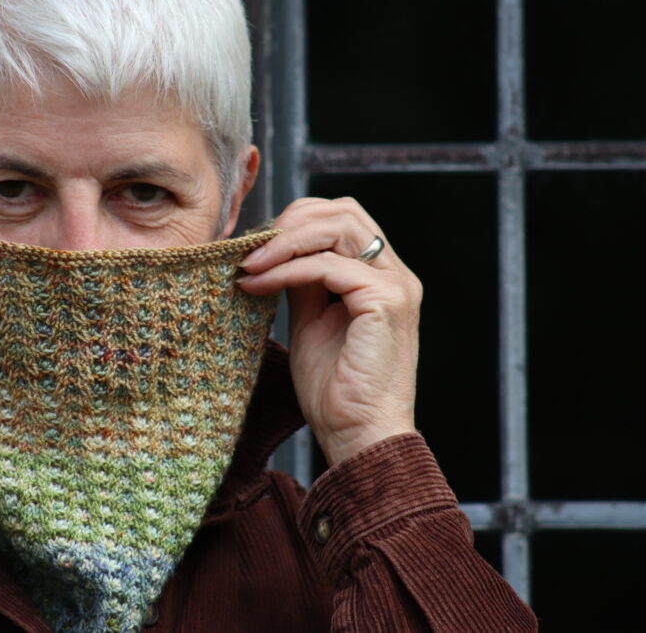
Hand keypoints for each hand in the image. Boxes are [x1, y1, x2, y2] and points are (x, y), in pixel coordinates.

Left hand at [238, 197, 420, 464]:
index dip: (295, 222)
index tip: (254, 247)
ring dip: (285, 241)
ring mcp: (396, 286)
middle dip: (290, 221)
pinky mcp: (386, 302)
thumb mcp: (311, 322)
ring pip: (338, 227)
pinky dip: (287, 269)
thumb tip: (275, 251)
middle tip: (250, 248)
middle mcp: (396, 274)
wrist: (358, 434)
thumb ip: (303, 283)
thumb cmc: (335, 390)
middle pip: (343, 210)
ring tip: (249, 264)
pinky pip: (328, 266)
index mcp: (381, 277)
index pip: (341, 218)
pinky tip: (258, 283)